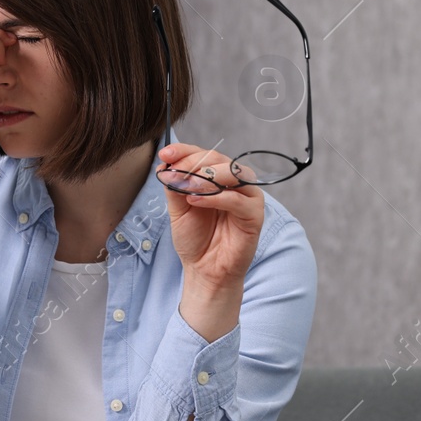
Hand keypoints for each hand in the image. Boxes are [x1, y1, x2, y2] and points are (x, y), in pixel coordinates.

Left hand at [157, 142, 264, 292]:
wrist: (204, 269)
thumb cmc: (195, 239)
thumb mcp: (177, 209)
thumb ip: (174, 186)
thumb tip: (166, 164)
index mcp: (218, 178)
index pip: (205, 155)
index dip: (185, 151)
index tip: (165, 153)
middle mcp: (235, 183)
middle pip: (219, 159)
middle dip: (194, 162)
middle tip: (175, 172)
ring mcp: (248, 197)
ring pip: (234, 173)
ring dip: (207, 176)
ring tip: (187, 186)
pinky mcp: (254, 215)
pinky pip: (238, 199)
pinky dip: (216, 197)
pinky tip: (195, 201)